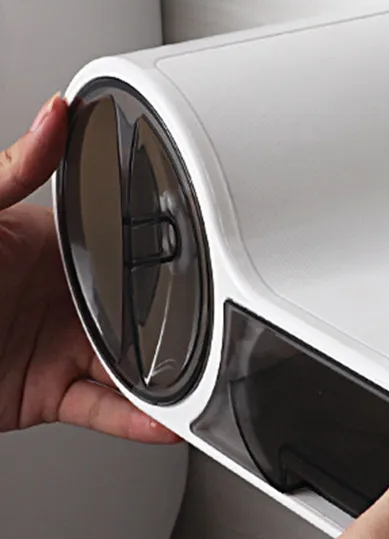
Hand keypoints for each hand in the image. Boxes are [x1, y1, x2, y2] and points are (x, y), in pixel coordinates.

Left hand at [0, 95, 175, 440]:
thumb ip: (15, 169)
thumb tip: (55, 116)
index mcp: (54, 250)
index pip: (127, 252)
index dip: (167, 260)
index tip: (206, 264)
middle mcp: (67, 301)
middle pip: (141, 314)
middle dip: (183, 325)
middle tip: (219, 333)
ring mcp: (61, 349)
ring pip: (134, 367)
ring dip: (172, 380)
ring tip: (205, 384)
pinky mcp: (49, 394)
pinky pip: (106, 410)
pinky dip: (138, 421)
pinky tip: (164, 421)